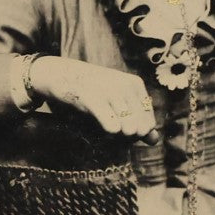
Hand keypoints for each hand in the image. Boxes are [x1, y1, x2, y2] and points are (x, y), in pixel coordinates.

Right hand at [29, 57, 159, 144]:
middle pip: (140, 128)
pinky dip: (111, 132)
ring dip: (118, 139)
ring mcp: (110, 91)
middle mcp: (126, 86)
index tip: (122, 131)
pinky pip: (112, 125)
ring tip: (105, 131)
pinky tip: (105, 129)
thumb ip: (138, 120)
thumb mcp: (117, 101)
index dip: (137, 134)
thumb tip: (154, 141)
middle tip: (112, 133)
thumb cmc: (91, 90)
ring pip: (129, 129)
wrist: (60, 73)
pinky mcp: (92, 98)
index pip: (149, 122)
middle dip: (128, 138)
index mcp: (135, 84)